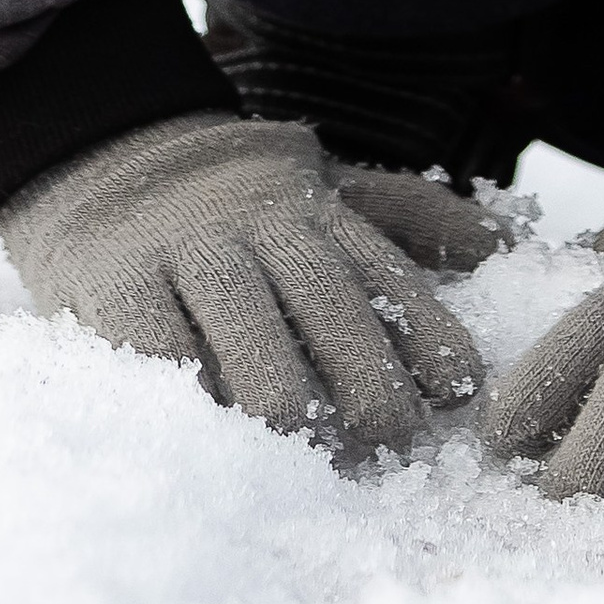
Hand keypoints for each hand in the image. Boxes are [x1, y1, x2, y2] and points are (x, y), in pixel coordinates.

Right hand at [0, 112, 489, 450]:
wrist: (101, 152)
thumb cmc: (233, 198)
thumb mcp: (322, 186)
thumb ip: (406, 215)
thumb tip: (502, 242)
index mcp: (316, 212)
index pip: (387, 277)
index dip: (431, 336)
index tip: (459, 391)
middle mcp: (260, 226)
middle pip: (331, 308)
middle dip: (370, 386)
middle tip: (388, 442)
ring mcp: (188, 252)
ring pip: (250, 337)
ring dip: (286, 404)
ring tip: (308, 451)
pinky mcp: (119, 284)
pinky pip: (161, 352)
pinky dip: (191, 399)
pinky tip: (216, 436)